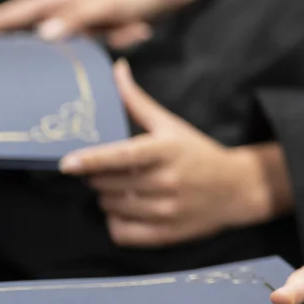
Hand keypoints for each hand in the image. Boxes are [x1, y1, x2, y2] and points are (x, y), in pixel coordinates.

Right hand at [0, 0, 204, 45]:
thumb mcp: (108, 5)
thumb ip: (77, 17)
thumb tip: (42, 34)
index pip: (7, 15)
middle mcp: (57, 8)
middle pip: (14, 29)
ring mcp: (70, 20)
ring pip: (35, 42)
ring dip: (18, 57)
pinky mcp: (85, 32)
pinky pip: (61, 48)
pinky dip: (52, 60)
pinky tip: (41, 79)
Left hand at [58, 61, 289, 246]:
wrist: (237, 189)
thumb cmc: (197, 152)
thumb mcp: (171, 125)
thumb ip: (137, 101)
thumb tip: (116, 68)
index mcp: (166, 150)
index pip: (122, 156)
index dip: (91, 159)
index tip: (66, 163)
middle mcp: (166, 181)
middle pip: (105, 183)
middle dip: (98, 176)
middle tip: (112, 169)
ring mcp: (166, 210)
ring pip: (109, 206)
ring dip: (107, 197)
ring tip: (125, 188)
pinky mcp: (164, 235)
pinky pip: (119, 231)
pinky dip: (116, 222)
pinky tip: (130, 209)